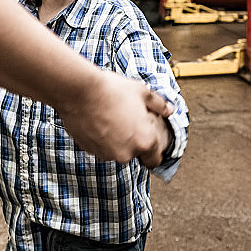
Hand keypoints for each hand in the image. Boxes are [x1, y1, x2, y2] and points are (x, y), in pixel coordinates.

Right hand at [57, 70, 173, 165]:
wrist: (81, 91)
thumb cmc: (112, 90)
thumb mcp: (142, 92)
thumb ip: (159, 105)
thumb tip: (169, 110)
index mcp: (144, 141)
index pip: (155, 160)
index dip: (154, 151)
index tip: (150, 141)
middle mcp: (126, 153)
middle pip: (134, 153)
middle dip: (133, 140)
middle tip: (128, 120)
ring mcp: (106, 154)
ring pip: (116, 150)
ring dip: (116, 139)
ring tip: (112, 117)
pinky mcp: (90, 150)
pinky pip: (100, 147)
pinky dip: (101, 138)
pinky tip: (99, 120)